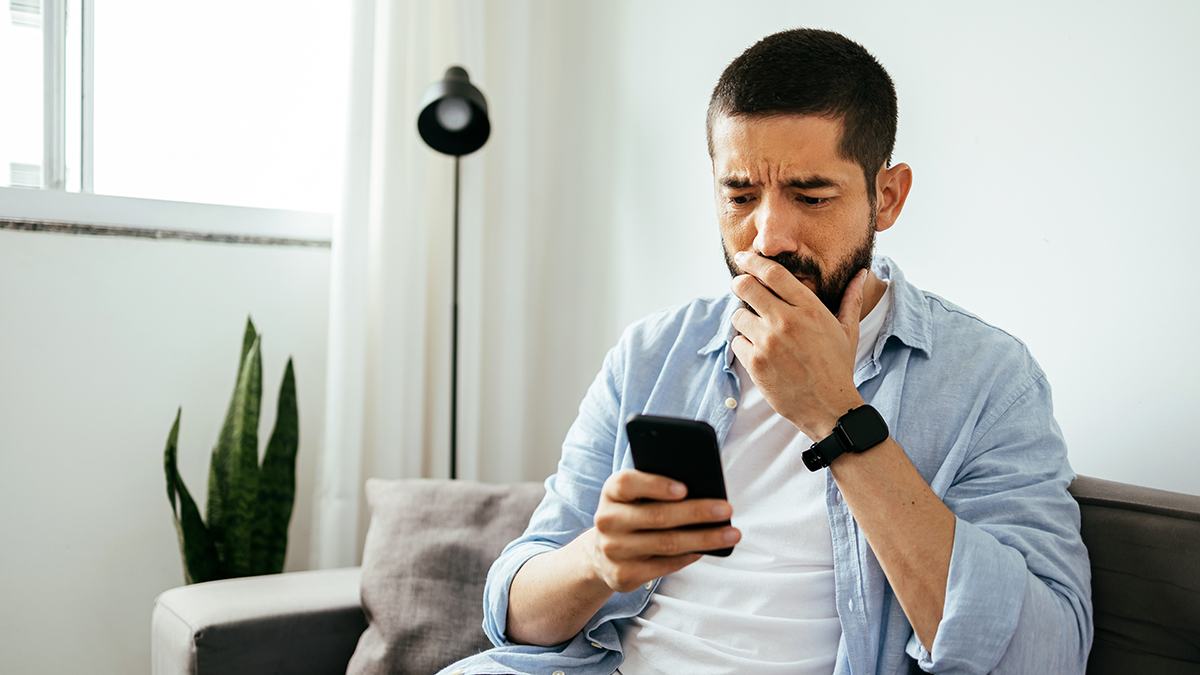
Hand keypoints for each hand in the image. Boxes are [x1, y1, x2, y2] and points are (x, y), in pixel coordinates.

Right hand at [586, 469, 739, 592]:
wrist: (602, 553)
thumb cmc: (633, 514)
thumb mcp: (636, 496)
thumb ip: (658, 490)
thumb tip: (703, 494)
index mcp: (612, 492)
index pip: (628, 483)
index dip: (656, 485)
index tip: (685, 489)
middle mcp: (607, 520)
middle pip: (657, 516)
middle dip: (697, 512)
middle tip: (726, 509)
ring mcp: (613, 550)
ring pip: (666, 543)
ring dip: (704, 539)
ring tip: (731, 534)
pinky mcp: (623, 574)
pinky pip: (664, 566)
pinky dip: (689, 556)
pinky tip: (707, 550)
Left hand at [729, 250, 866, 439]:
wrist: (829, 407)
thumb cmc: (838, 368)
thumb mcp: (847, 330)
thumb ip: (851, 299)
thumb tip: (861, 274)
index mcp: (809, 308)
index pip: (772, 273)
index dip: (753, 261)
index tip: (743, 257)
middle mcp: (786, 321)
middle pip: (745, 286)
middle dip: (739, 284)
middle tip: (741, 288)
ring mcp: (768, 342)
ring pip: (737, 315)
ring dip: (743, 319)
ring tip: (758, 330)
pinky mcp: (755, 363)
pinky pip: (736, 342)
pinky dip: (744, 345)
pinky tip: (760, 352)